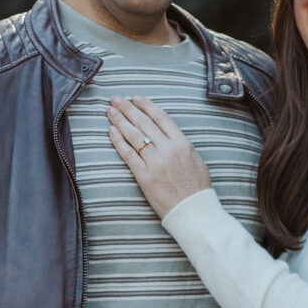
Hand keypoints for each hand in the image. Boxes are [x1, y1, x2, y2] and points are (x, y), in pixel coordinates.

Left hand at [106, 94, 212, 219]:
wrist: (193, 210)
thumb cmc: (197, 188)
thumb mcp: (195, 159)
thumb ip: (181, 145)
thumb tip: (168, 135)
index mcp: (182, 143)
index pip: (160, 117)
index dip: (146, 105)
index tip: (135, 98)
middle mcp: (168, 149)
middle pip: (143, 123)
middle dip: (128, 108)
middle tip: (116, 99)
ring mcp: (155, 162)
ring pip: (133, 135)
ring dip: (120, 121)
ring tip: (110, 111)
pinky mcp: (144, 176)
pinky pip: (128, 154)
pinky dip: (118, 141)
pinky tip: (111, 131)